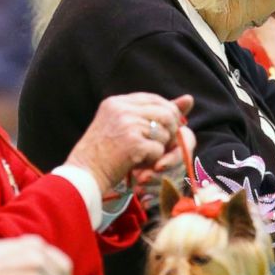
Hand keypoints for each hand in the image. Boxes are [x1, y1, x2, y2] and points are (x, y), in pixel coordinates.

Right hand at [65, 93, 193, 188]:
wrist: (84, 174)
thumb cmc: (102, 153)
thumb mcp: (121, 126)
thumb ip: (152, 112)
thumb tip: (190, 99)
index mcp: (116, 102)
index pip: (154, 99)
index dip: (165, 114)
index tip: (163, 129)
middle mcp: (122, 109)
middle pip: (166, 113)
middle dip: (169, 131)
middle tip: (157, 145)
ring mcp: (128, 124)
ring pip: (165, 132)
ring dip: (159, 148)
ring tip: (141, 155)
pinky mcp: (133, 142)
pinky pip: (159, 149)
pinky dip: (152, 160)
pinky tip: (137, 163)